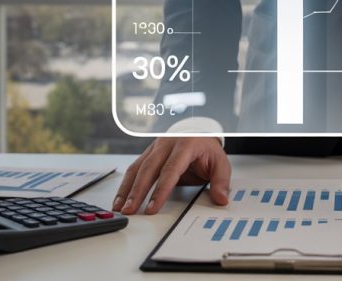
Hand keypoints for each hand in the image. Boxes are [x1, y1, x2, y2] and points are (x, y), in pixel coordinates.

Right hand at [113, 137, 230, 214]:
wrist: (199, 132)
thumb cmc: (207, 149)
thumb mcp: (220, 163)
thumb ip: (221, 181)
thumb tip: (221, 199)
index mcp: (186, 145)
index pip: (171, 169)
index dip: (161, 190)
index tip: (152, 207)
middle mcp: (167, 144)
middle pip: (149, 169)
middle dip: (137, 191)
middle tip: (130, 210)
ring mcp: (155, 147)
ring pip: (137, 168)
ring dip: (127, 189)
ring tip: (120, 207)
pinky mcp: (148, 153)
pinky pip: (135, 168)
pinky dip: (126, 184)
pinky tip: (121, 198)